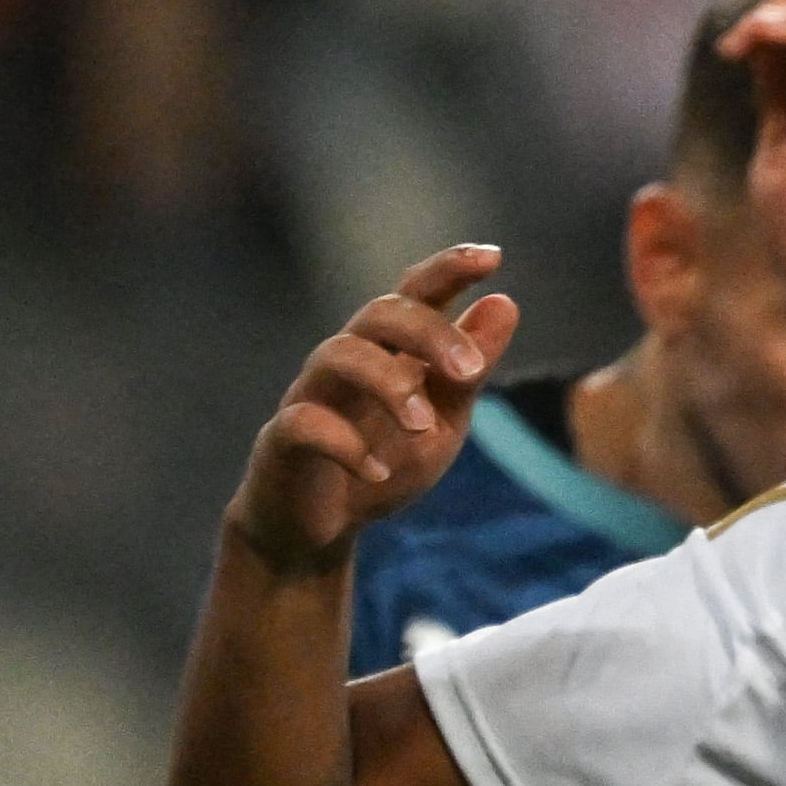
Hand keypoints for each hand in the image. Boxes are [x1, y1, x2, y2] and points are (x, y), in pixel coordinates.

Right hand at [232, 245, 518, 573]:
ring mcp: (309, 394)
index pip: (416, 293)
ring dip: (390, 384)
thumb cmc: (386, 462)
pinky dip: (345, 445)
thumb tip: (505, 302)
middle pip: (380, 312)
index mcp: (392, 350)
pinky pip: (302, 422)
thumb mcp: (444, 420)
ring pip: (338, 354)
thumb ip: (469, 370)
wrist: (319, 529)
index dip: (449, 268)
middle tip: (472, 371)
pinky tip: (378, 472)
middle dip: (430, 333)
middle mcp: (348, 359)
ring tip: (423, 428)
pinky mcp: (280, 439)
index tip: (492, 256)